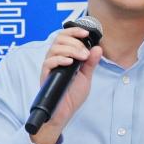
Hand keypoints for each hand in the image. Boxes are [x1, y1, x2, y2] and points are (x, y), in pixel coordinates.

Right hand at [29, 27, 102, 143]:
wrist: (64, 112)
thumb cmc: (72, 95)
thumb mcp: (86, 76)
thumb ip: (91, 62)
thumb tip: (97, 48)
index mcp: (64, 56)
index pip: (65, 37)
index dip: (74, 31)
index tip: (86, 33)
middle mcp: (55, 59)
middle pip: (59, 39)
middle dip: (75, 42)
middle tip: (85, 54)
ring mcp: (49, 67)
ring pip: (54, 48)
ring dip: (70, 50)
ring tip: (81, 58)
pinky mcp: (45, 76)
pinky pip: (49, 62)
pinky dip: (60, 59)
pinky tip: (70, 63)